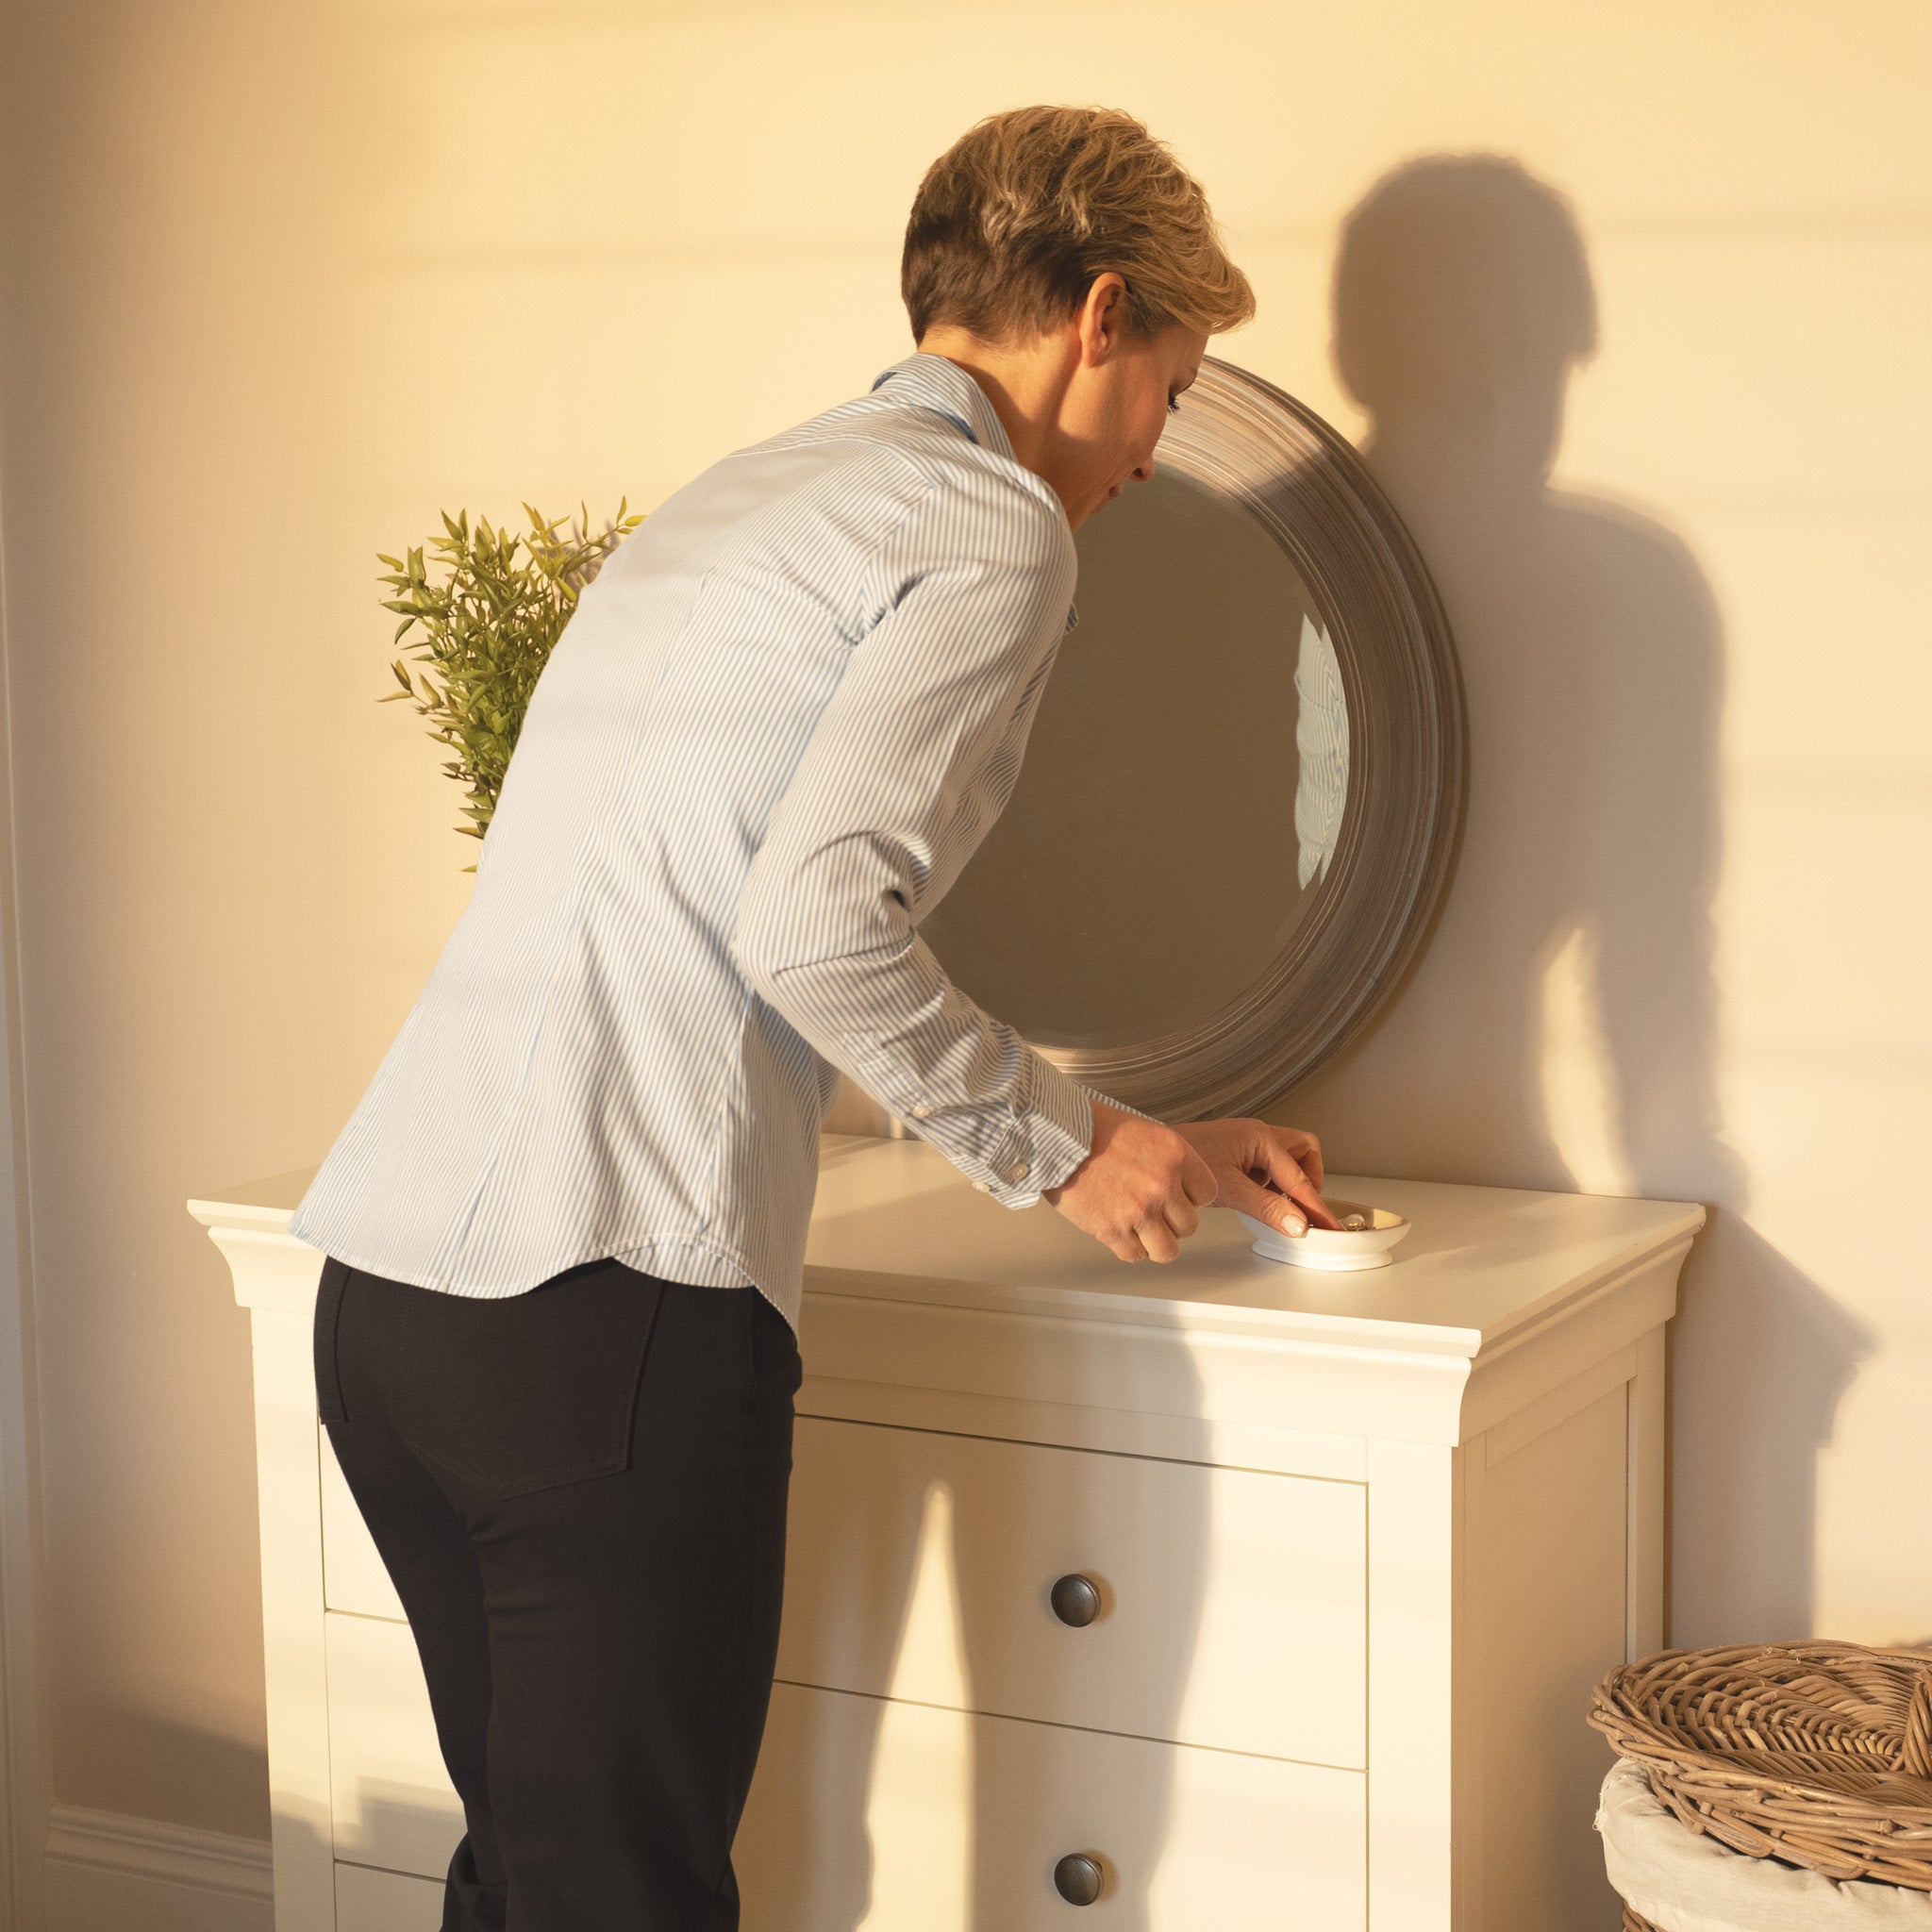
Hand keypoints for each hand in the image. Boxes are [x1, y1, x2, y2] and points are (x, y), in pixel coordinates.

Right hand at [1043, 1100, 1217, 1262]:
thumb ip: (1168, 1161)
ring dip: (1155, 1243)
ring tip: (1141, 1231)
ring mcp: (1138, 1210)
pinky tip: (1119, 1231)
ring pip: (1167, 1250)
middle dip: (1173, 1223)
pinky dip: (1128, 1248)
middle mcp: (1162, 1185)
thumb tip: (1178, 1188)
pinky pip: (1134, 1255)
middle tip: (1155, 1213)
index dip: (1191, 1198)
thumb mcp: (1146, 1132)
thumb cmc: (1095, 1128)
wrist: (1056, 1136)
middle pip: (1189, 1226)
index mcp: (1175, 1155)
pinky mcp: (1112, 1229)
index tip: (1177, 1198)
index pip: (1208, 1193)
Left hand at [1171, 1117, 1339, 1237]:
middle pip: (1304, 1154)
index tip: (1328, 1225)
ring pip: (1287, 1161)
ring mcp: (1249, 1144)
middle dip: (1307, 1180)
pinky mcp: (1239, 1154)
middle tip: (1300, 1207)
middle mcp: (1259, 1136)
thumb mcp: (1230, 1189)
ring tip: (1271, 1205)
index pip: (1299, 1176)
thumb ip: (1267, 1207)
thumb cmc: (1185, 1160)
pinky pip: (1268, 1168)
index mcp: (1261, 1138)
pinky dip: (1269, 1185)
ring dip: (1286, 1184)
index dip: (1315, 1204)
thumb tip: (1298, 1224)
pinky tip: (1252, 1199)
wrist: (1152, 1157)